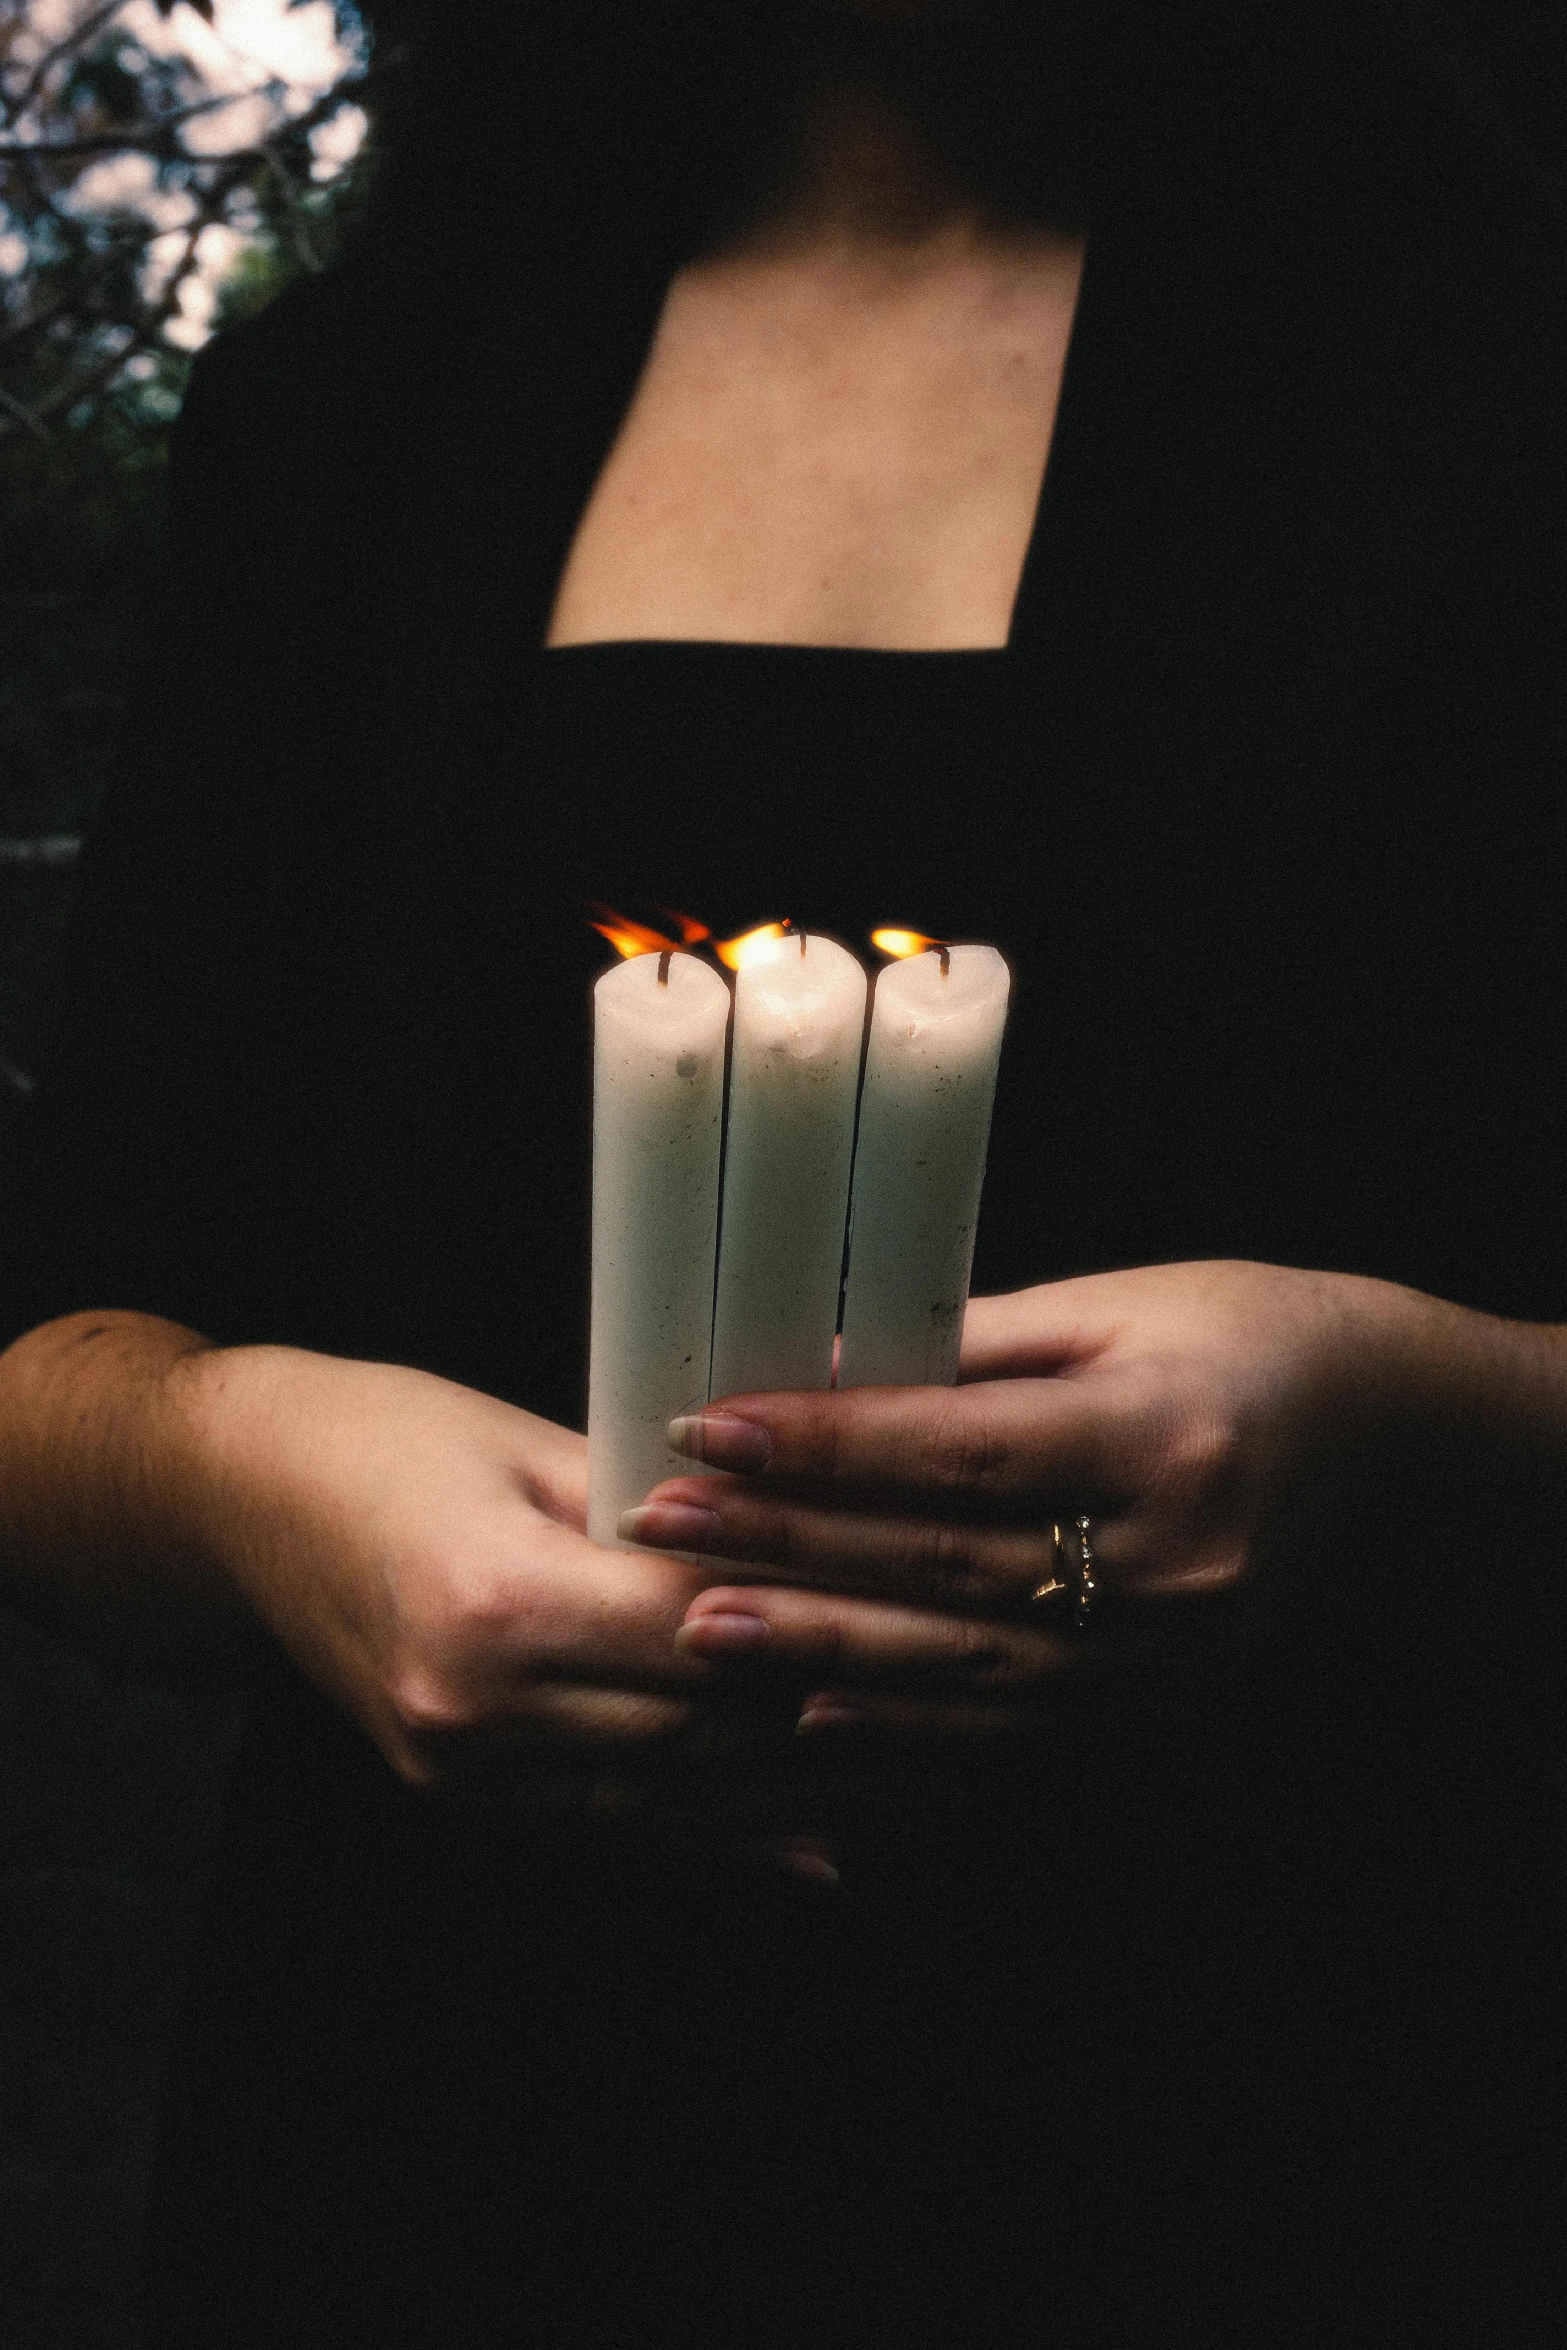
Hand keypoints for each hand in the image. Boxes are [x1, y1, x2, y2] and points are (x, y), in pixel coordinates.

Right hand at [171, 1344, 910, 1863]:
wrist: (234, 1503)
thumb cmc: (381, 1436)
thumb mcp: (524, 1435)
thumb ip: (651, 1503)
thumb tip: (781, 1537)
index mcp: (494, 1598)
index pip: (704, 1625)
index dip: (829, 1620)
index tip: (940, 1612)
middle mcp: (479, 1706)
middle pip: (705, 1726)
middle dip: (850, 1720)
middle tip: (978, 1702)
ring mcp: (466, 1769)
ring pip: (676, 1794)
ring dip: (810, 1792)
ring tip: (934, 1771)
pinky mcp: (464, 1793)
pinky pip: (620, 1827)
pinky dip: (725, 1833)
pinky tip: (817, 1843)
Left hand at [623, 1261, 1566, 1738]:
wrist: (1381, 1448)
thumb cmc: (1242, 1339)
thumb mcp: (1116, 1312)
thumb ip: (968, 1348)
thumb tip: (810, 1360)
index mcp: (1167, 1437)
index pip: (965, 1452)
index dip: (828, 1444)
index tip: (708, 1428)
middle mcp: (1177, 1561)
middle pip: (948, 1565)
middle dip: (789, 1549)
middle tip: (657, 1527)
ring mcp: (1170, 1654)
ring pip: (966, 1667)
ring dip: (818, 1651)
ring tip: (695, 1632)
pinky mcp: (1154, 1705)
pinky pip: (1009, 1727)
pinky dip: (902, 1724)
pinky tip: (806, 1711)